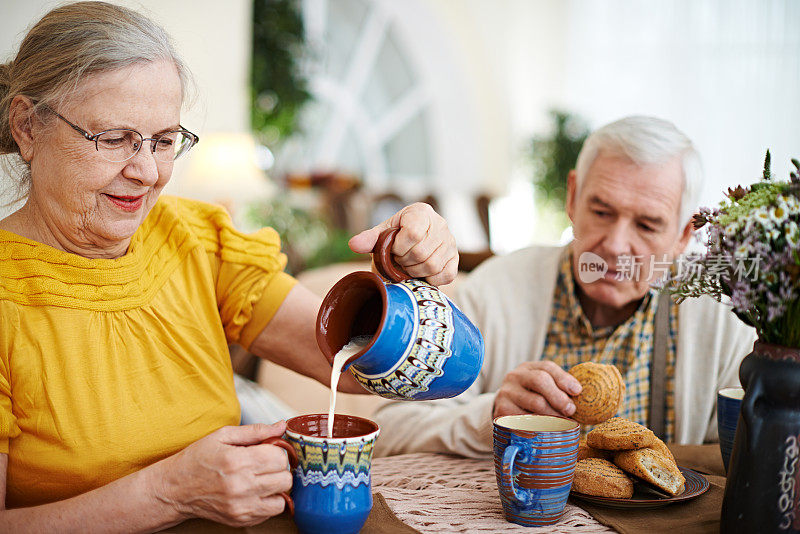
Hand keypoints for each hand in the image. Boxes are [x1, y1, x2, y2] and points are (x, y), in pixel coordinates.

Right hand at [154, 422, 292, 526]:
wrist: (175, 489)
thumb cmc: (197, 460)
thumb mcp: (222, 436)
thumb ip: (255, 431)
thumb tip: (281, 426)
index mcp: (237, 461)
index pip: (279, 457)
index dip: (277, 451)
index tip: (268, 450)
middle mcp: (241, 486)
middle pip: (284, 478)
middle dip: (279, 468)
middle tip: (265, 464)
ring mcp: (241, 506)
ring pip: (282, 497)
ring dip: (277, 486)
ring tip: (262, 478)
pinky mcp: (241, 520)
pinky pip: (271, 512)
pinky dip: (269, 501)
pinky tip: (256, 491)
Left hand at [349, 202, 457, 285]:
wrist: (413, 241)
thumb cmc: (396, 236)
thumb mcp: (382, 234)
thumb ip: (369, 238)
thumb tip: (354, 245)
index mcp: (421, 212)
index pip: (413, 233)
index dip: (399, 247)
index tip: (393, 249)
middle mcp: (441, 224)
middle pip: (421, 252)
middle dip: (405, 261)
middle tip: (399, 260)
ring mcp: (451, 242)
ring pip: (432, 265)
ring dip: (415, 271)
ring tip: (408, 266)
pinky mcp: (455, 259)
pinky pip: (446, 275)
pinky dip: (430, 279)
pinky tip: (421, 273)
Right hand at [493, 361, 582, 418]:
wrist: (504, 408)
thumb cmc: (532, 397)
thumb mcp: (543, 387)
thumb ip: (559, 388)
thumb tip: (580, 394)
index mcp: (528, 368)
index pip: (547, 367)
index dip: (564, 379)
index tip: (577, 391)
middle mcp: (515, 376)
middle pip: (540, 380)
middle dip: (559, 397)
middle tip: (571, 410)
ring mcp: (507, 393)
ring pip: (536, 403)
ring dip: (554, 414)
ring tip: (562, 422)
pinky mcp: (502, 411)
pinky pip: (527, 419)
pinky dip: (541, 425)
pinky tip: (546, 429)